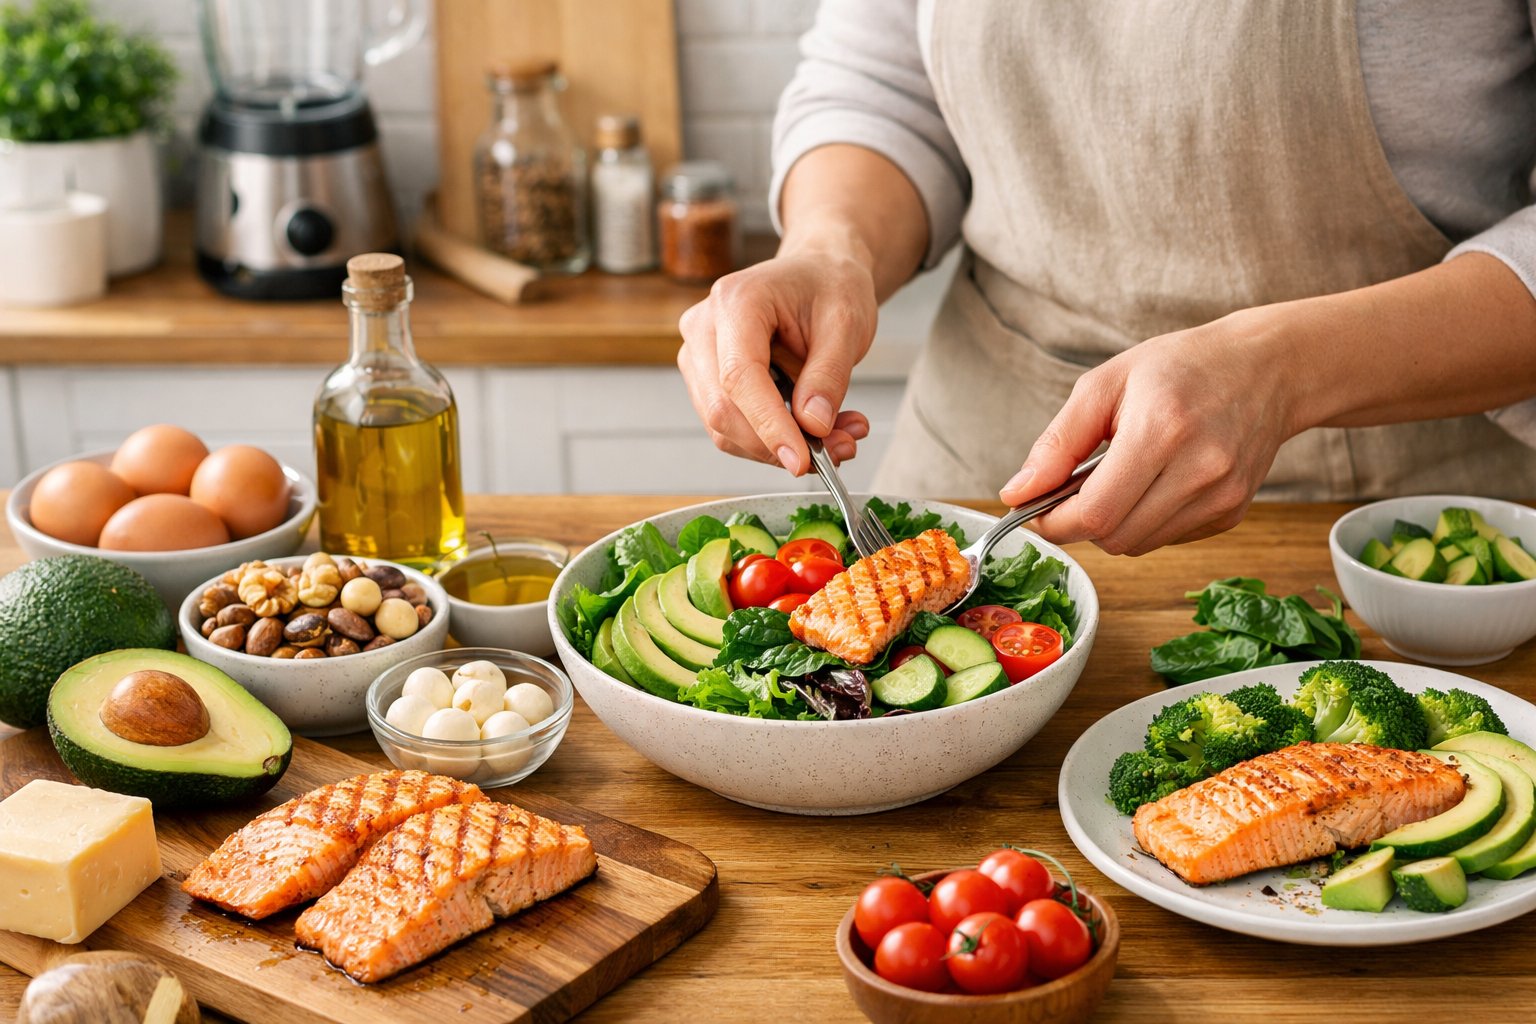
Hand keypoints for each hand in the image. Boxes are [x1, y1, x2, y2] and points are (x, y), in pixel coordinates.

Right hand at [677, 246, 875, 474]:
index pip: (739, 378)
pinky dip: (774, 439)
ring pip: (724, 427)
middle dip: (778, 444)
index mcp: (736, 301)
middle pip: (722, 410)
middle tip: (838, 449)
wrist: (819, 273)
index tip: (801, 461)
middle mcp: (704, 327)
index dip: (768, 426)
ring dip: (779, 446)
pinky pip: (733, 427)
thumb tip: (812, 426)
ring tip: (838, 436)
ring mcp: (698, 355)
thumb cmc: (830, 286)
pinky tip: (815, 428)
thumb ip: (829, 375)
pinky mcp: (707, 380)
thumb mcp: (847, 323)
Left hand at [999, 310, 1299, 554]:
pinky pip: (1166, 539)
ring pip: (1138, 545)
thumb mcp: (1106, 384)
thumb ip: (1057, 443)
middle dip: (1079, 523)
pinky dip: (1143, 522)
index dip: (1055, 523)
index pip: (1095, 514)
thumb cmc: (1181, 367)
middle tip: (1074, 490)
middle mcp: (1200, 470)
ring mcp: (1222, 497)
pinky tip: (1152, 483)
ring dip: (1111, 524)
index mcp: (1162, 431)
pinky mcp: (1232, 513)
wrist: (1267, 368)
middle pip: (1114, 538)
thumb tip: (1016, 493)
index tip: (1037, 510)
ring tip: (1116, 478)